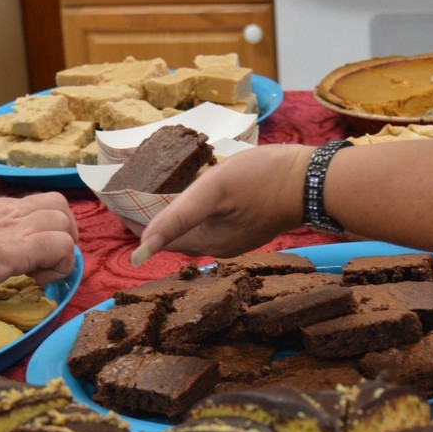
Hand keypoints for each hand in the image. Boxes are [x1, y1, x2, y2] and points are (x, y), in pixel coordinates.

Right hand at [0, 192, 78, 299]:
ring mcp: (14, 228)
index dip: (41, 228)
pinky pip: (61, 245)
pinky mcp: (19, 249)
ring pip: (64, 221)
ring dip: (62, 251)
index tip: (28, 257)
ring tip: (39, 274)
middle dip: (61, 235)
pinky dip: (60, 265)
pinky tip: (37, 281)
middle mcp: (6, 212)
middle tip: (43, 263)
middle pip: (57, 205)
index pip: (32, 205)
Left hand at [132, 144, 312, 264]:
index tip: (119, 207)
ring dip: (176, 218)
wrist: (313, 179)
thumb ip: (176, 218)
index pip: (161, 239)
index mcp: (208, 243)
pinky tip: (195, 199)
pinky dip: (197, 215)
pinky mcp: (250, 227)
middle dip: (155, 222)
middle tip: (134, 200)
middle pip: (177, 237)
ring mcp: (238, 239)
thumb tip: (138, 252)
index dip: (139, 223)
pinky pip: (214, 225)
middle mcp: (221, 248)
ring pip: (196, 231)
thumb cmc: (263, 179)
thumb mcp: (213, 191)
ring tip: (159, 197)